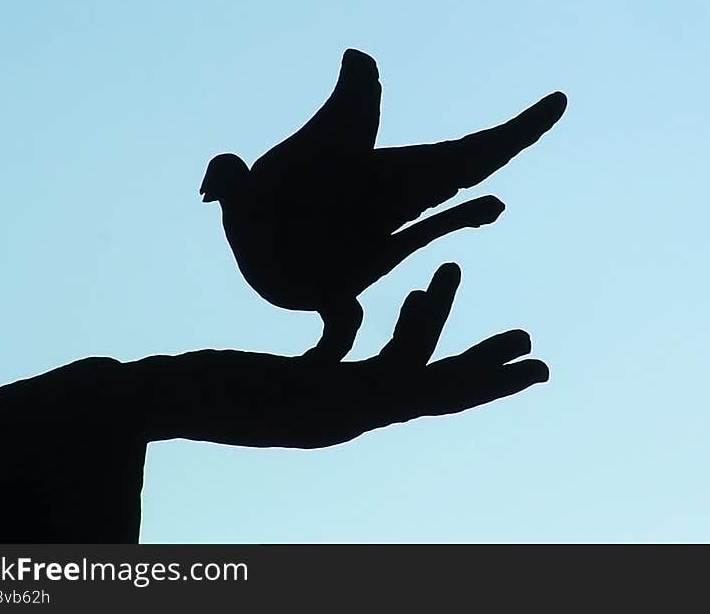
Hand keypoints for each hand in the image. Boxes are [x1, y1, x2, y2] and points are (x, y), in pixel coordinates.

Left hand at [140, 263, 547, 447]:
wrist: (168, 404)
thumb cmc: (220, 386)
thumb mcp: (288, 372)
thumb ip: (326, 352)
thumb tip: (347, 324)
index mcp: (349, 409)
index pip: (421, 391)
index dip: (467, 377)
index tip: (502, 356)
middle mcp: (353, 419)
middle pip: (441, 401)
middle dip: (492, 383)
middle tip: (542, 365)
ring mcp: (341, 417)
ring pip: (425, 381)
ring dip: (463, 347)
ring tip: (500, 316)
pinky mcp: (323, 404)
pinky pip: (386, 366)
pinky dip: (413, 330)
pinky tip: (422, 289)